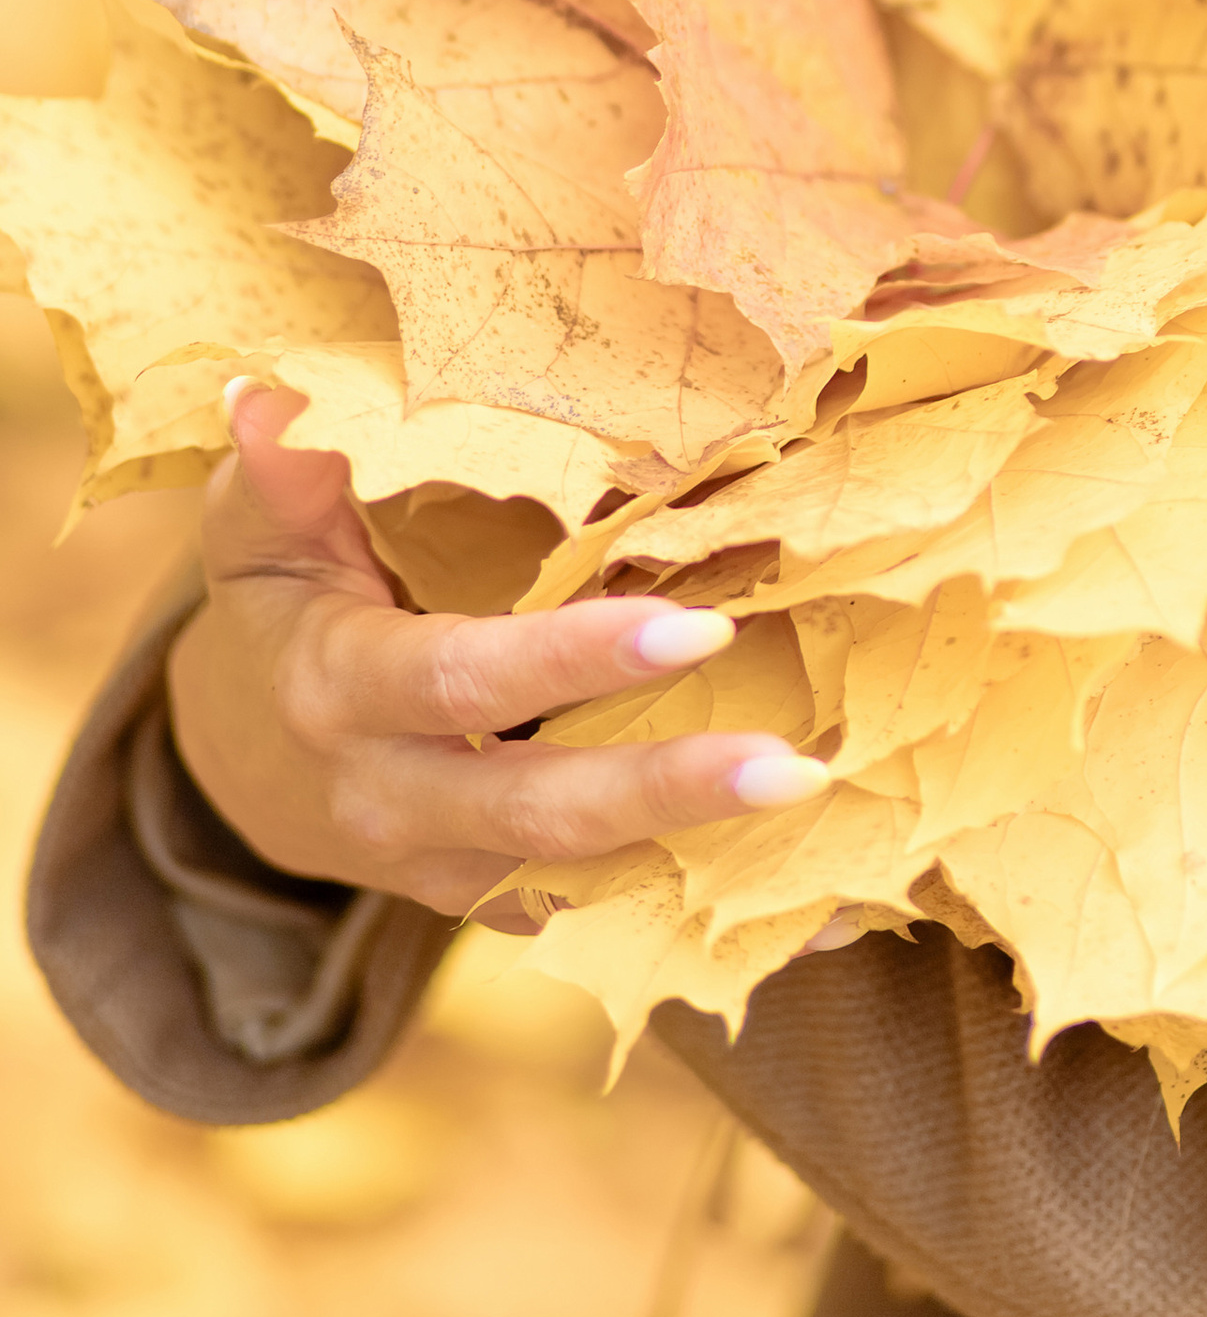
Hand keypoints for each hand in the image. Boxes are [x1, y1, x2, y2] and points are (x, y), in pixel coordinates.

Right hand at [167, 387, 826, 918]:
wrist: (263, 754)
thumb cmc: (289, 600)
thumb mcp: (261, 530)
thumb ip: (282, 471)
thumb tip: (267, 395)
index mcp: (344, 692)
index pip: (464, 681)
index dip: (573, 662)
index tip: (697, 626)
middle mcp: (396, 800)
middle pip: (539, 812)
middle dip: (669, 791)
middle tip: (797, 765)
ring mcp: (453, 867)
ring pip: (586, 880)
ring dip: (712, 864)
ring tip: (833, 830)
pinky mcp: (504, 902)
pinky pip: (611, 921)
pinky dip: (714, 917)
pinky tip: (831, 916)